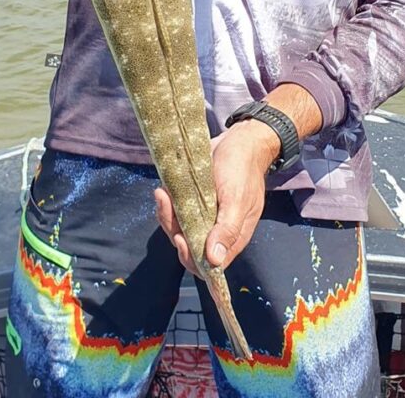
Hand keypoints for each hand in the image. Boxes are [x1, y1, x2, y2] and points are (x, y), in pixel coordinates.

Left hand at [155, 120, 277, 272]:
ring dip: (167, 214)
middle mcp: (215, 230)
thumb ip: (227, 230)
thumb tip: (214, 261)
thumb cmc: (243, 170)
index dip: (190, 257)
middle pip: (188, 245)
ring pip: (178, 227)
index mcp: (231, 236)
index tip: (180, 238)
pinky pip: (176, 210)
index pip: (208, 264)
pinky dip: (167, 203)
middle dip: (173, 229)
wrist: (240, 141)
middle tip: (167, 206)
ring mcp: (203, 215)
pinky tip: (164, 189)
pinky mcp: (193, 201)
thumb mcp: (237, 199)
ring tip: (162, 194)